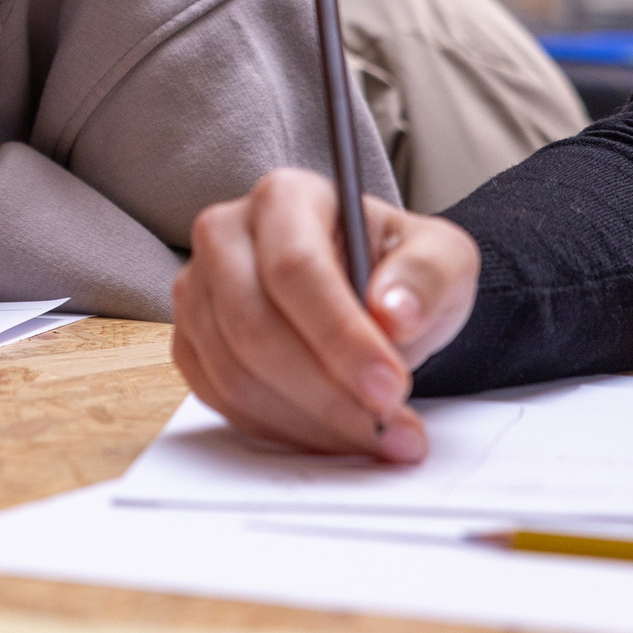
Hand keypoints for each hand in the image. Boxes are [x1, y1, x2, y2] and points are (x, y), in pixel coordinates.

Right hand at [172, 169, 480, 462]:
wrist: (367, 296)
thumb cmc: (397, 270)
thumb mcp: (442, 258)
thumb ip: (427, 276)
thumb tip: (394, 313)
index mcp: (284, 197)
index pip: (294, 269)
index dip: (340, 336)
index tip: (390, 387)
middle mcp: (224, 234)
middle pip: (253, 326)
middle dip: (326, 392)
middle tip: (389, 425)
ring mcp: (196, 290)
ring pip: (235, 372)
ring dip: (310, 420)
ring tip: (376, 435)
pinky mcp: (189, 342)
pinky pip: (223, 399)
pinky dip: (282, 429)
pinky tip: (331, 431)